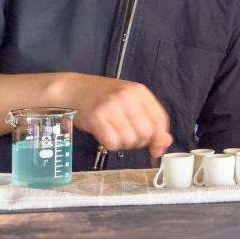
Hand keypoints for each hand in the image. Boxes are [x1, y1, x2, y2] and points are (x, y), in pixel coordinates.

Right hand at [54, 73, 172, 157]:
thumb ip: (149, 119)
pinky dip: (111, 144)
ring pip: (130, 140)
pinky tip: (106, 135)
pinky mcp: (96, 117)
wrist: (73, 89)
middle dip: (140, 142)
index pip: (160, 119)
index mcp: (139, 91)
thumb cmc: (103, 96)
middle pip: (146, 133)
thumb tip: (165, 141)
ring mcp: (111, 106)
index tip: (157, 148)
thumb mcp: (130, 100)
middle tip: (129, 137)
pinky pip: (112, 143)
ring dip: (124, 144)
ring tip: (115, 133)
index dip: (160, 138)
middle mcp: (127, 97)